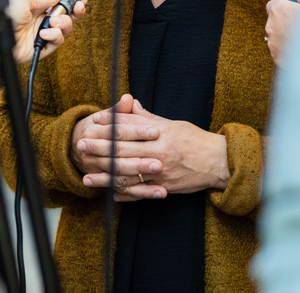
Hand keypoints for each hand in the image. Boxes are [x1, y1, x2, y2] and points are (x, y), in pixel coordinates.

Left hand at [7, 0, 86, 64]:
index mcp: (38, 8)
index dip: (72, 2)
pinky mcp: (42, 48)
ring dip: (63, 24)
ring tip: (52, 22)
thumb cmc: (6, 15)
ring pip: (65, 30)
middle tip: (78, 8)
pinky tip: (43, 33)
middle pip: (68, 18)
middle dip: (76, 12)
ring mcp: (43, 35)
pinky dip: (54, 36)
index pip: (60, 4)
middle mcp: (42, 21)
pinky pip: (57, 42)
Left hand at [76, 95, 229, 199]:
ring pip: (127, 175)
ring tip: (87, 178)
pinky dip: (124, 193)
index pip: (130, 127)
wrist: (218, 163)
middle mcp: (158, 152)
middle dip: (99, 148)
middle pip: (123, 150)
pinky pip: (140, 192)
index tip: (93, 122)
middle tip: (81, 146)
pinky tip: (110, 194)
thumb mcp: (173, 124)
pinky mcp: (164, 187)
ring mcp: (160, 172)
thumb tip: (131, 104)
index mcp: (159, 133)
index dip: (110, 124)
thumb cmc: (195, 140)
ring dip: (105, 177)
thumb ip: (149, 118)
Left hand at [265, 0, 299, 65]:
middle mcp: (271, 26)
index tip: (293, 10)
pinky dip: (289, 52)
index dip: (284, 7)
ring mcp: (272, 43)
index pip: (272, 5)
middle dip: (286, 23)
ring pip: (277, 38)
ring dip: (287, 38)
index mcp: (278, 10)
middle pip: (275, 22)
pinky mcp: (276, 57)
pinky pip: (280, 52)